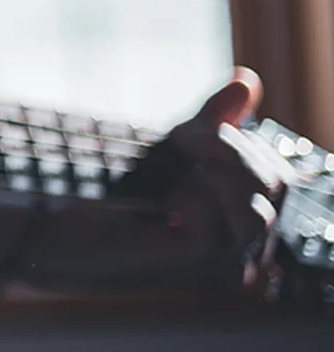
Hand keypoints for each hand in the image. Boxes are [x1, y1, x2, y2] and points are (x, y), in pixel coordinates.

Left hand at [97, 68, 294, 288]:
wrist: (71, 230)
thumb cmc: (125, 195)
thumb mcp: (178, 148)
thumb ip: (216, 119)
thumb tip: (246, 80)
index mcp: (251, 222)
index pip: (280, 178)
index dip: (246, 142)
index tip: (195, 131)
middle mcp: (249, 251)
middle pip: (275, 186)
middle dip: (229, 148)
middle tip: (183, 140)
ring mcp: (227, 267)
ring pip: (259, 213)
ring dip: (216, 172)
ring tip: (179, 167)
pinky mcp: (197, 271)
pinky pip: (217, 232)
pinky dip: (191, 201)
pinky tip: (166, 201)